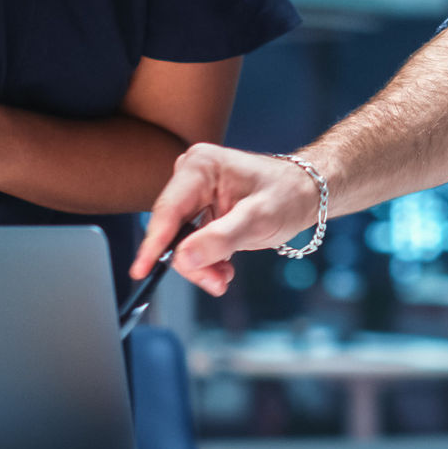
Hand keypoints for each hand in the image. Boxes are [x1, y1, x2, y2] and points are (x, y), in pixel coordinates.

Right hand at [130, 144, 324, 294]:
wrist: (306, 194)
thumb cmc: (288, 195)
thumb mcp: (257, 219)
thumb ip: (219, 239)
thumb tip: (182, 258)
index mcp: (200, 166)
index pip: (168, 209)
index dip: (154, 244)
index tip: (141, 271)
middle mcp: (191, 176)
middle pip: (172, 230)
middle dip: (191, 261)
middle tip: (216, 282)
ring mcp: (194, 193)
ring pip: (180, 242)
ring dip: (201, 265)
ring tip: (224, 277)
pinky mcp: (200, 210)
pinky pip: (191, 243)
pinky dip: (206, 260)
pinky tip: (224, 268)